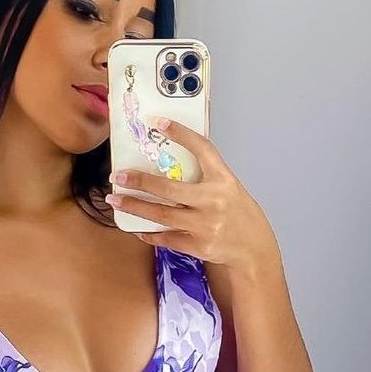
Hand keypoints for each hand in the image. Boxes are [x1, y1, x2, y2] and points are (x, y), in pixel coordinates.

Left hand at [106, 115, 277, 275]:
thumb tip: (170, 165)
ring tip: (116, 201)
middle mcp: (214, 201)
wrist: (254, 249)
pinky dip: (150, 234)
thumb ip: (205, 178)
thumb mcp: (228, 189)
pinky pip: (167, 238)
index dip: (181, 133)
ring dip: (135, 207)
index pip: (202, 149)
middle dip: (140, 181)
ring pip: (162, 215)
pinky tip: (136, 228)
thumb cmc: (238, 215)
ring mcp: (205, 225)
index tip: (159, 122)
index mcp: (223, 180)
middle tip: (118, 176)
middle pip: (170, 189)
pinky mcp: (199, 246)